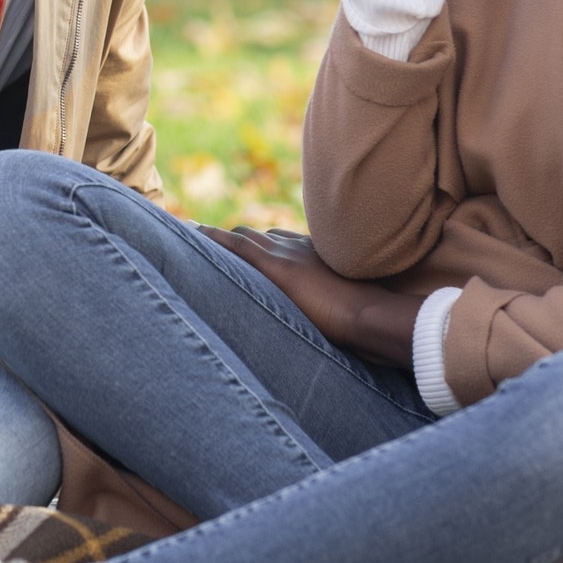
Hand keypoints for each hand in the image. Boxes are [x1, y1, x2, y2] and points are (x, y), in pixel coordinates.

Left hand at [200, 225, 422, 366]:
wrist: (372, 314)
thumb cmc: (368, 320)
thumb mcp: (348, 310)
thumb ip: (335, 310)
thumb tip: (333, 327)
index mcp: (316, 258)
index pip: (280, 243)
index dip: (259, 246)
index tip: (244, 251)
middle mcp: (299, 248)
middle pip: (258, 236)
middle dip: (234, 241)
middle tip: (206, 244)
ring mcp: (287, 254)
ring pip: (244, 237)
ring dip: (217, 240)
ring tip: (190, 239)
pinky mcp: (276, 266)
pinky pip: (237, 245)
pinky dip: (214, 239)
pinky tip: (194, 235)